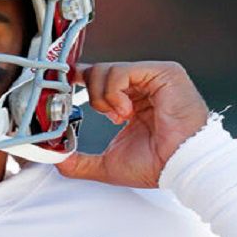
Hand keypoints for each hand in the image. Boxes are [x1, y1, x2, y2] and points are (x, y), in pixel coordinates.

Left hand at [56, 61, 208, 187]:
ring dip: (103, 97)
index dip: (79, 80)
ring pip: (107, 69)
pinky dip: (115, 92)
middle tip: (100, 113)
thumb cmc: (156, 165)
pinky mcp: (163, 72)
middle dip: (91, 93)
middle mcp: (141, 87)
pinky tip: (125, 110)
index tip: (64, 88)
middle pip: (98, 71)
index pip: (98, 79)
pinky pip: (122, 70)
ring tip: (119, 116)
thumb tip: (56, 158)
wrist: (180, 166)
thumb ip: (79, 161)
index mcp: (130, 102)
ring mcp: (152, 77)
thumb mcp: (107, 164)